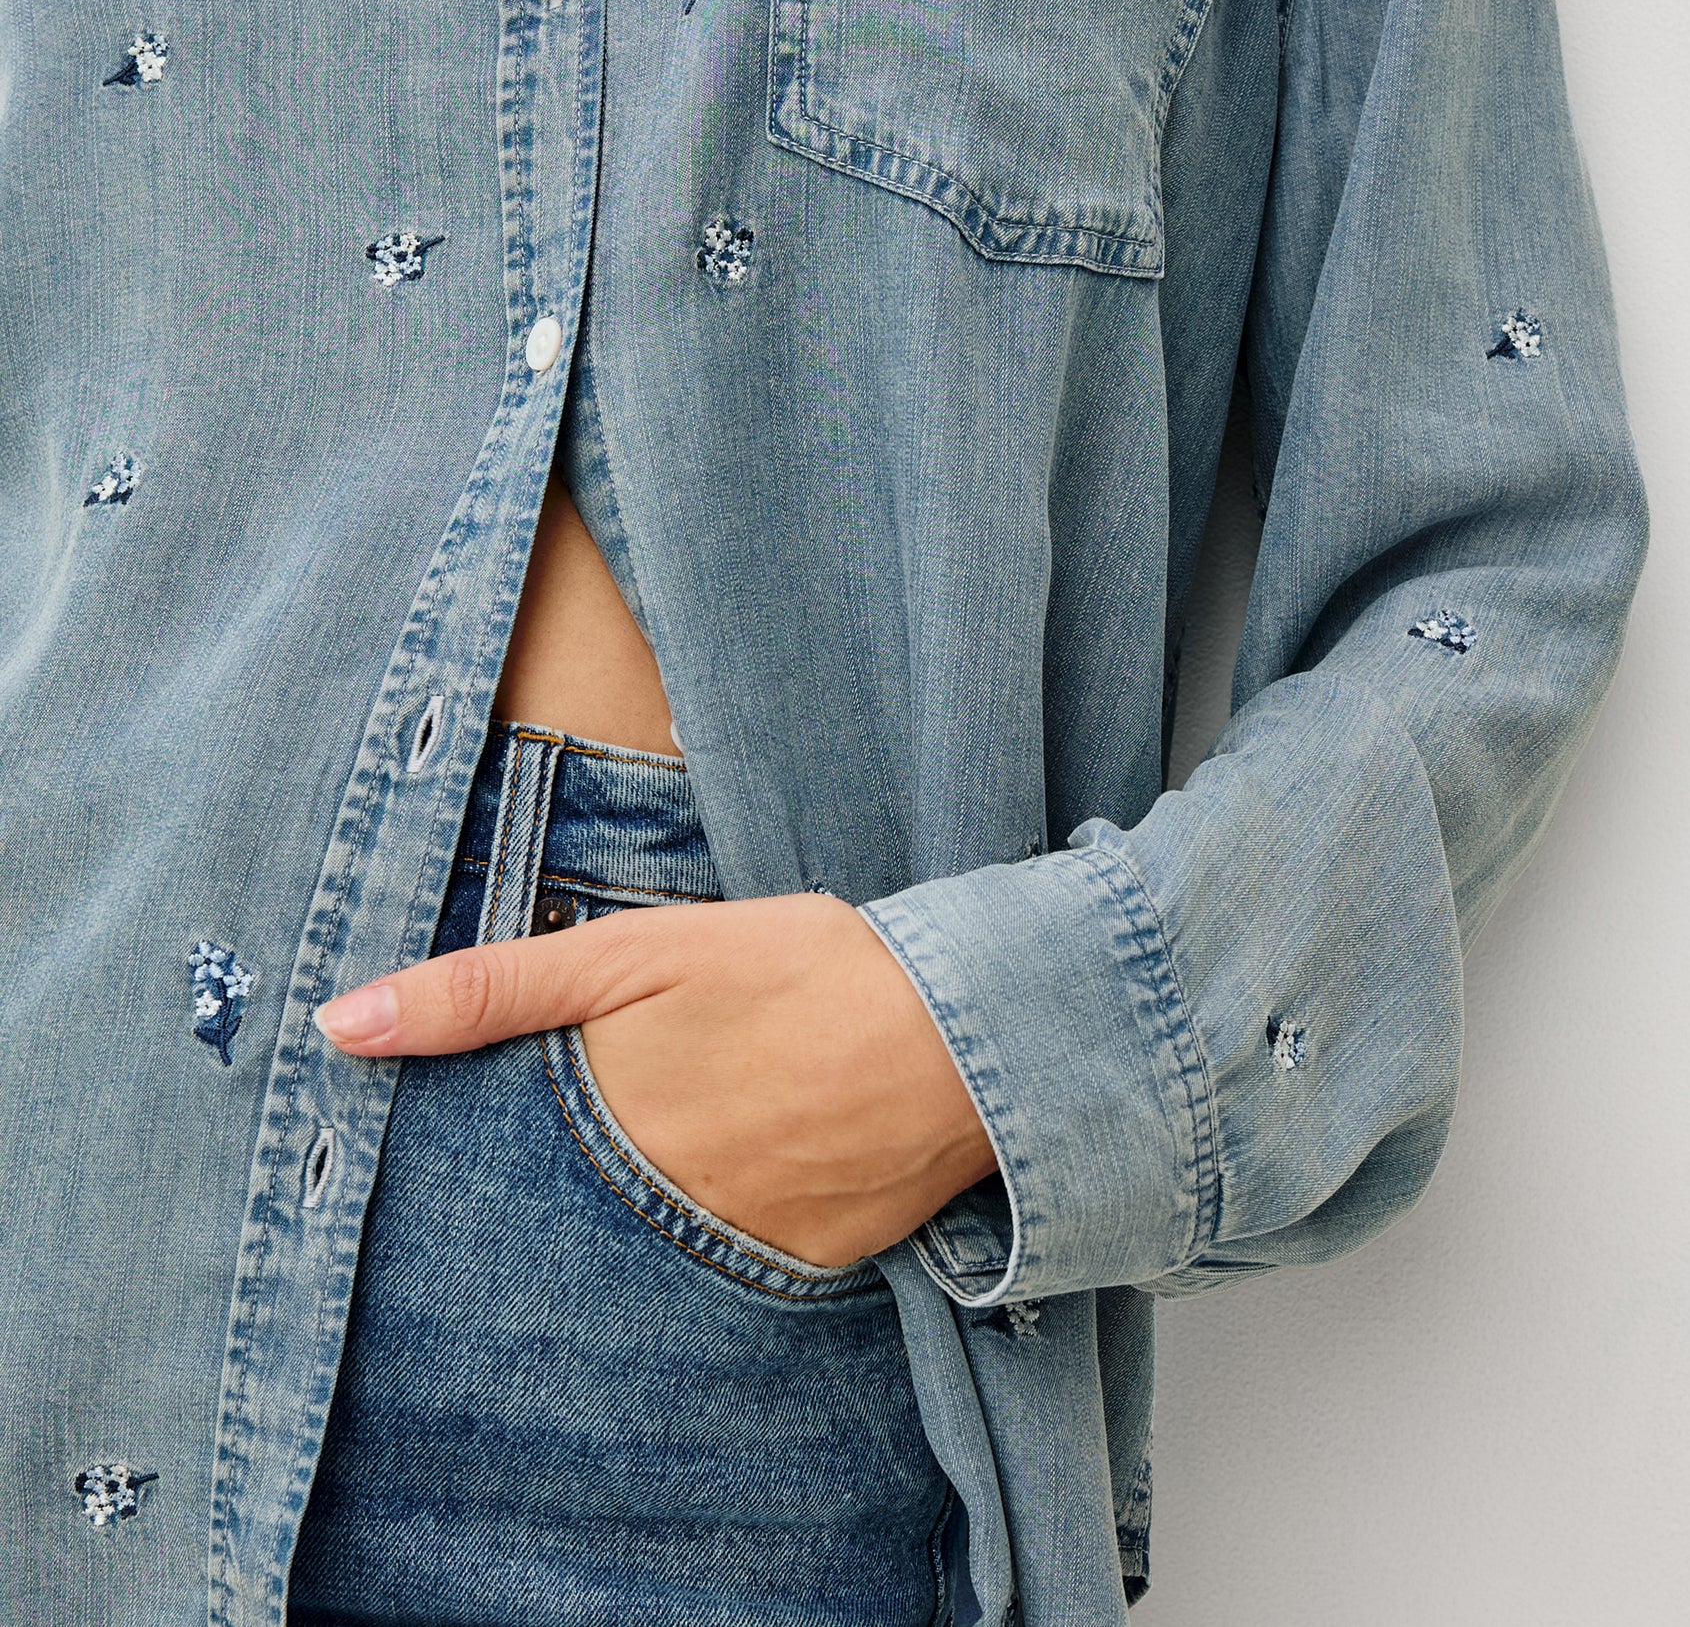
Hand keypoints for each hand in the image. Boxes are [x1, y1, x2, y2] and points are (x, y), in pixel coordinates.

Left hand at [313, 893, 996, 1266]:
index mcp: (601, 1133)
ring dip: (638, 1215)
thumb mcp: (636, 953)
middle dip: (546, 1204)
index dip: (458, 1176)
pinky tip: (749, 1167)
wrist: (965, 1032)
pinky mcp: (804, 1267)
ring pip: (646, 1248)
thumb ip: (490, 988)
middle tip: (577, 1160)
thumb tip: (340, 1023)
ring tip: (679, 1149)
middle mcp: (653, 1214)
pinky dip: (723, 1224)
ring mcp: (733, 1252)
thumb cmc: (798, 970)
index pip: (489, 1181)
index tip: (419, 1183)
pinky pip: (734, 1263)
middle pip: (564, 1224)